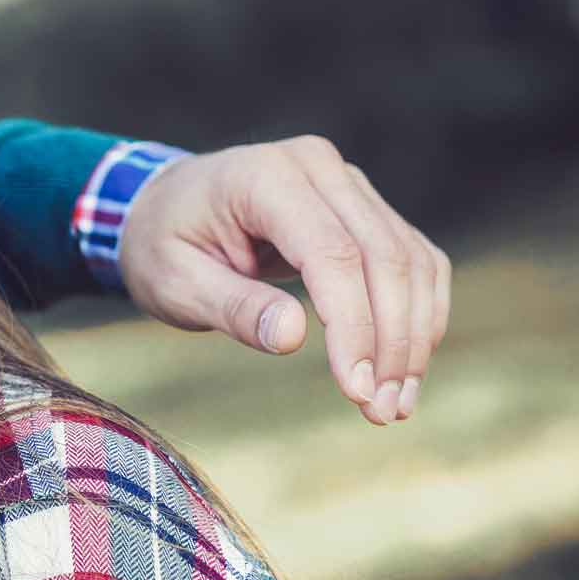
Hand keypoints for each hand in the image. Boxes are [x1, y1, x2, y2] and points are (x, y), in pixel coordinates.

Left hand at [115, 136, 450, 425]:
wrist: (161, 206)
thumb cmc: (162, 244)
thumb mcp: (174, 282)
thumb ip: (231, 306)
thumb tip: (292, 337)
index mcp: (265, 176)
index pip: (333, 254)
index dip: (353, 326)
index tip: (356, 391)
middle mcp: (317, 167)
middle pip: (385, 256)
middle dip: (392, 342)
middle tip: (382, 412)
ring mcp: (346, 182)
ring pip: (410, 261)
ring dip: (413, 337)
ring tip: (393, 405)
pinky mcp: (364, 207)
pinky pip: (412, 259)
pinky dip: (417, 315)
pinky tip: (404, 368)